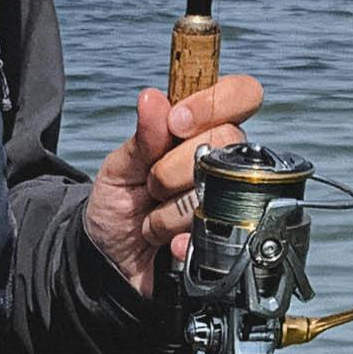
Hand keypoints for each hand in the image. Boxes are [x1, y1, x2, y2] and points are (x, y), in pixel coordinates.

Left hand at [83, 71, 265, 298]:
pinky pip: (220, 232)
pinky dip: (182, 239)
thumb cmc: (119, 204)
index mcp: (202, 129)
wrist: (112, 259)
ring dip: (171, 210)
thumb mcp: (120, 168)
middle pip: (228, 140)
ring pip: (220, 189)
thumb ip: (142, 137)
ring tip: (151, 218)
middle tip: (151, 184)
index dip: (214, 104)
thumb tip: (152, 97)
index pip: (241, 94)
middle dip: (175, 166)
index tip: (176, 123)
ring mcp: (231, 197)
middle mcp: (224, 159)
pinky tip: (166, 242)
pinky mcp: (230, 235)